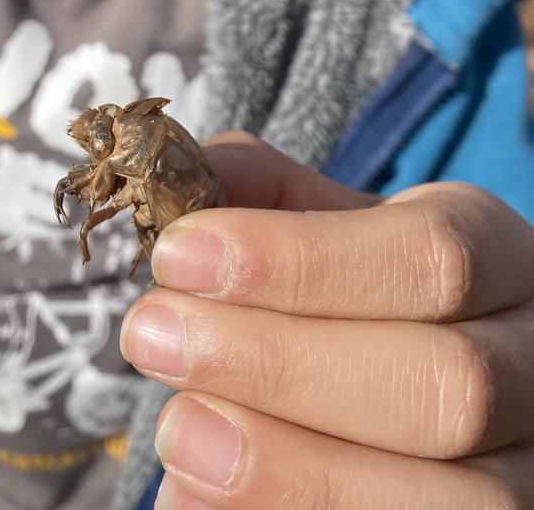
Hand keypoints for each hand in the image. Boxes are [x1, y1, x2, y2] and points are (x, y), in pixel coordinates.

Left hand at [119, 131, 533, 508]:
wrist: (401, 388)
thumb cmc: (354, 295)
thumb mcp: (322, 229)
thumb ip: (260, 193)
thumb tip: (178, 172)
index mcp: (498, 258)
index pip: (431, 257)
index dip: (300, 262)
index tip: (177, 255)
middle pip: (446, 383)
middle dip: (281, 365)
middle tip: (152, 340)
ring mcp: (526, 476)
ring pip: (448, 500)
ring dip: (293, 469)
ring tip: (177, 430)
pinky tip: (204, 496)